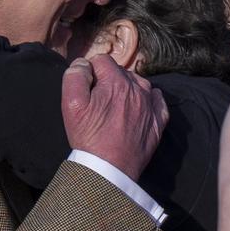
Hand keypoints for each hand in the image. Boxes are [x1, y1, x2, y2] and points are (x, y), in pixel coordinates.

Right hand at [61, 55, 167, 181]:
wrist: (110, 169)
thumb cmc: (89, 137)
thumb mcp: (71, 104)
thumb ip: (75, 76)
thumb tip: (83, 64)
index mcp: (116, 81)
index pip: (102, 60)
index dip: (90, 71)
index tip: (86, 88)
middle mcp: (137, 89)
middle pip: (120, 72)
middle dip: (108, 80)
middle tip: (97, 102)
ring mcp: (150, 105)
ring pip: (138, 84)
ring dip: (126, 89)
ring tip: (114, 108)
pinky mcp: (158, 121)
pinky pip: (156, 100)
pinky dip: (147, 100)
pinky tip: (136, 110)